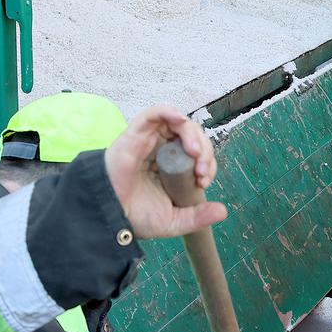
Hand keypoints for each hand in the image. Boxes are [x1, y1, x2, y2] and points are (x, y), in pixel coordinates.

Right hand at [104, 105, 226, 238]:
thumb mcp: (174, 220)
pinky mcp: (136, 134)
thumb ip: (197, 217)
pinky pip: (153, 113)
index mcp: (171, 166)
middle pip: (191, 135)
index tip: (204, 180)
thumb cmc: (134, 216)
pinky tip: (180, 120)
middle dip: (204, 150)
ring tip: (196, 153)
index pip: (197, 152)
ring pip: (177, 122)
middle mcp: (162, 150)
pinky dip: (169, 111)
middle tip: (202, 170)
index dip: (207, 162)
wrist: (109, 216)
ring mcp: (149, 140)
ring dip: (192, 134)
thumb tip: (223, 211)